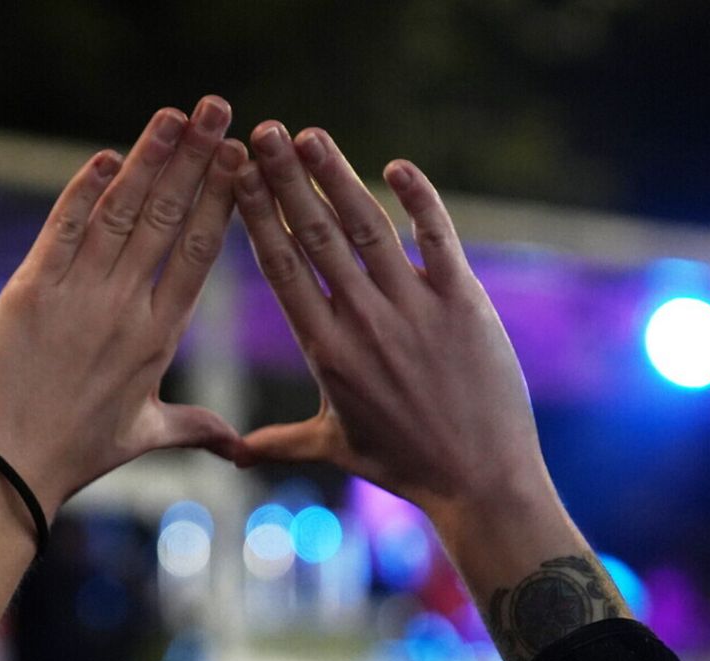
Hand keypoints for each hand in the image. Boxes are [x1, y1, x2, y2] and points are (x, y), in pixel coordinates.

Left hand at [0, 96, 247, 518]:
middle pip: (169, 219)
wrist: (10, 465)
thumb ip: (194, 426)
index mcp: (160, 335)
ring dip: (150, 160)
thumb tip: (237, 447)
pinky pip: (63, 229)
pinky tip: (109, 158)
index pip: (201, 252)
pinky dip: (84, 191)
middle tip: (218, 109)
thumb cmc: (77, 453)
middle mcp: (126, 308)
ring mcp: (79, 296)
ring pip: (122, 214)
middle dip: (196, 159)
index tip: (239, 158)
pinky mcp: (31, 291)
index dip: (220, 199)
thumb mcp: (144, 434)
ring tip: (176, 116)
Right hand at [230, 122, 552, 522]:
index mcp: (324, 349)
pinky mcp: (463, 301)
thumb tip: (231, 456)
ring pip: (367, 225)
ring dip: (337, 176)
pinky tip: (396, 167)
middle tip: (262, 132)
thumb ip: (277, 441)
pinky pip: (438, 235)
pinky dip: (419, 198)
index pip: (280, 268)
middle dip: (285, 178)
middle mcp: (363, 320)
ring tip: (309, 136)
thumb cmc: (402, 464)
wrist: (479, 478)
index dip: (257, 217)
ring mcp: (414, 307)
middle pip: (314, 234)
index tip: (237, 178)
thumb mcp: (333, 446)